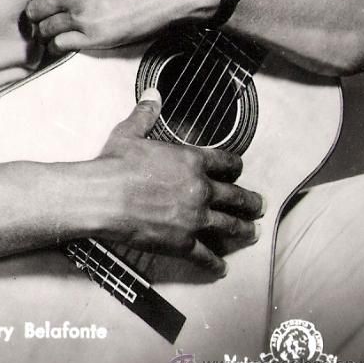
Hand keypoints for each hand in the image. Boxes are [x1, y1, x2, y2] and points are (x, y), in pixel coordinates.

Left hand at [26, 0, 217, 50]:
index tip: (48, 2)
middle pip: (35, 10)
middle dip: (37, 16)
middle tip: (44, 22)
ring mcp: (80, 16)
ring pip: (43, 30)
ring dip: (44, 34)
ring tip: (50, 37)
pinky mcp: (93, 37)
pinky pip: (59, 46)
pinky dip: (56, 47)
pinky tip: (63, 46)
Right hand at [92, 90, 263, 275]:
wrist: (104, 197)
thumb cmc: (116, 164)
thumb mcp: (130, 132)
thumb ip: (146, 113)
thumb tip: (153, 94)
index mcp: (191, 160)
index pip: (224, 162)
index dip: (234, 166)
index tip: (239, 171)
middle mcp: (200, 189)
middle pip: (235, 196)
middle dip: (250, 202)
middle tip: (260, 206)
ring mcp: (194, 218)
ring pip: (229, 226)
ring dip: (244, 230)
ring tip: (253, 233)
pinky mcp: (182, 242)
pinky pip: (205, 256)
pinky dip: (215, 263)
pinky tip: (222, 267)